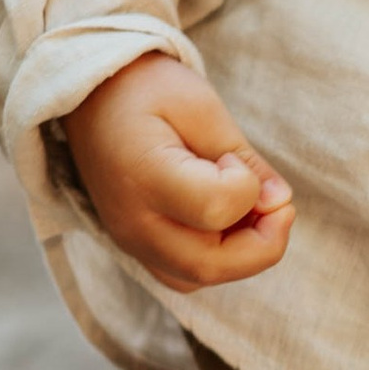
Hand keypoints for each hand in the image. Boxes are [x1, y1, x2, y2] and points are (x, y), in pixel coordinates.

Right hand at [62, 52, 293, 294]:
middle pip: (209, 265)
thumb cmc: (145, 90)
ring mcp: (129, 241)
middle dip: (263, 243)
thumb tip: (279, 203)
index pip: (217, 208)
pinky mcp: (135, 247)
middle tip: (277, 204)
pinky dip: (217, 257)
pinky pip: (183, 275)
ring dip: (241, 254)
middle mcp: (132, 221)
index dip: (247, 186)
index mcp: (144, 174)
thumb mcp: (200, 105)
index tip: (233, 158)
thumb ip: (244, 156)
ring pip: (198, 278)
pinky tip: (226, 220)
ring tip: (249, 208)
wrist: (89, 97)